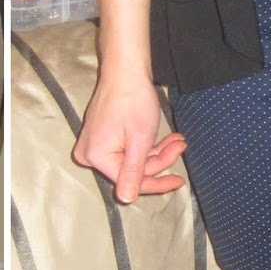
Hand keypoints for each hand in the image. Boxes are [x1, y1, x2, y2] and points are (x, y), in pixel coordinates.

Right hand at [73, 65, 186, 202]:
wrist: (124, 70)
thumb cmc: (133, 100)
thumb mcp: (139, 139)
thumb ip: (133, 171)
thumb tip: (125, 199)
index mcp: (97, 157)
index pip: (132, 181)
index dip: (158, 182)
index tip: (179, 181)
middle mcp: (89, 155)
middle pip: (131, 170)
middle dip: (159, 159)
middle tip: (181, 145)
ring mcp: (93, 145)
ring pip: (131, 159)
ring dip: (155, 150)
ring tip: (177, 139)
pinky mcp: (99, 137)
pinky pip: (125, 149)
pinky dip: (145, 144)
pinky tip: (165, 137)